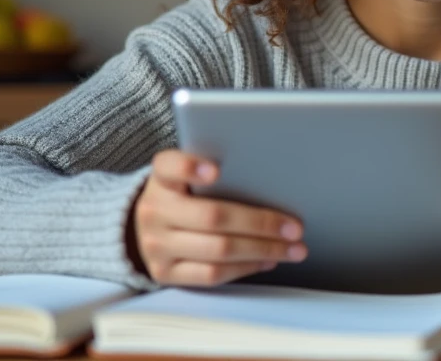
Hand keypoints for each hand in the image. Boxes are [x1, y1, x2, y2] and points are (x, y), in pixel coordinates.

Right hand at [128, 149, 307, 285]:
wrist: (145, 228)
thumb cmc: (182, 196)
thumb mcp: (186, 177)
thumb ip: (214, 173)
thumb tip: (271, 182)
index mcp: (161, 179)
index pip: (168, 166)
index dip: (190, 167)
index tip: (216, 171)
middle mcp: (155, 211)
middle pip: (213, 216)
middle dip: (260, 223)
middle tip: (294, 227)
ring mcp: (157, 245)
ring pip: (218, 250)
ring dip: (263, 250)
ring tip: (291, 248)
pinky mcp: (164, 273)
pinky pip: (212, 274)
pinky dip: (245, 267)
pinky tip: (267, 260)